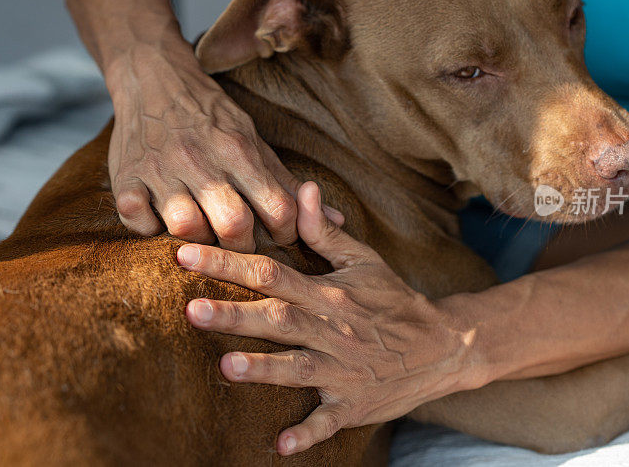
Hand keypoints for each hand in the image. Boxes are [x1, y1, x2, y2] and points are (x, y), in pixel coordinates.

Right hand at [105, 43, 342, 251]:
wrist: (154, 77)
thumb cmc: (211, 117)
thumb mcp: (254, 140)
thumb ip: (288, 184)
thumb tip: (336, 217)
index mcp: (240, 151)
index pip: (279, 208)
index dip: (286, 233)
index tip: (279, 236)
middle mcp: (202, 160)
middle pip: (234, 223)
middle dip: (242, 244)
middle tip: (239, 241)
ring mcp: (161, 169)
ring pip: (184, 227)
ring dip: (195, 238)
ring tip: (200, 231)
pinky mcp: (126, 176)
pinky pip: (136, 220)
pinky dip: (147, 228)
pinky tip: (159, 219)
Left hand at [179, 182, 483, 454]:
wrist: (442, 345)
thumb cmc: (393, 299)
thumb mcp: (363, 260)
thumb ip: (325, 230)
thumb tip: (303, 188)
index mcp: (328, 293)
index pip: (272, 273)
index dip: (229, 264)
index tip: (186, 256)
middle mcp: (332, 330)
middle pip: (279, 319)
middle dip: (235, 315)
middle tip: (191, 310)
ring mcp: (343, 370)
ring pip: (299, 368)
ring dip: (265, 369)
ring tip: (227, 367)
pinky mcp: (354, 404)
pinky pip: (329, 422)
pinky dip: (307, 434)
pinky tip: (281, 446)